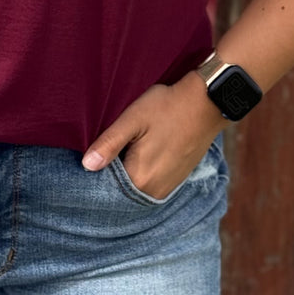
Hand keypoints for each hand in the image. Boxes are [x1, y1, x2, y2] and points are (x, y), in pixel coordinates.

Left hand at [81, 77, 224, 199]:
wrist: (206, 103)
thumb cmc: (168, 107)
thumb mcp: (133, 119)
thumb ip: (109, 143)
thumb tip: (87, 165)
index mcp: (141, 179)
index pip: (106, 187)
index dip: (96, 172)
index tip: (92, 154)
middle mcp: (154, 192)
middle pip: (121, 189)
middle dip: (111, 172)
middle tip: (109, 146)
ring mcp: (167, 187)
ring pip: (135, 186)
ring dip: (126, 172)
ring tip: (125, 147)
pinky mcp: (176, 180)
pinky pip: (149, 183)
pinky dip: (141, 172)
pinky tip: (140, 151)